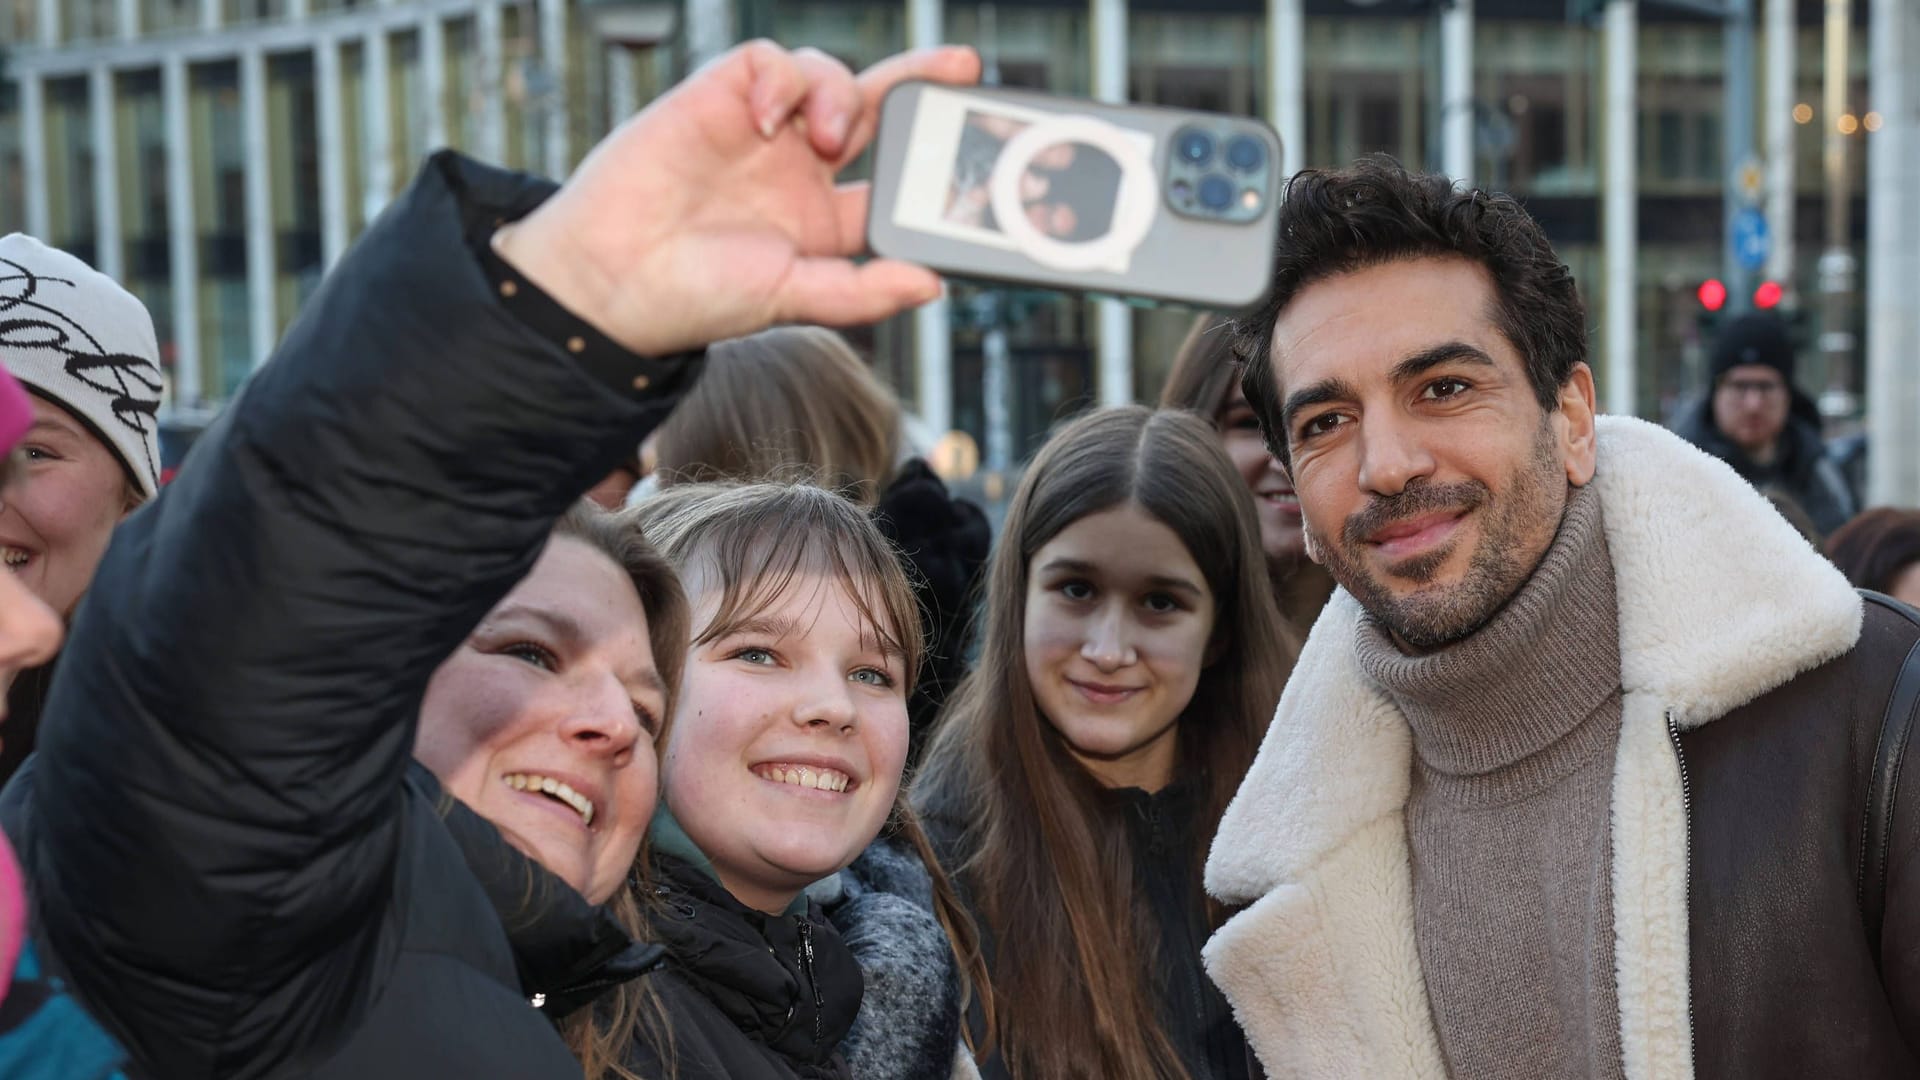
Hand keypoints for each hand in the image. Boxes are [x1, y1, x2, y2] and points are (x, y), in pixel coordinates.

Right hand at [493, 41, 980, 357]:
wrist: (612, 279)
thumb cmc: (694, 297)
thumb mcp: (790, 299)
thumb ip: (861, 291)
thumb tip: (932, 282)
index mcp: (824, 221)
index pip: (896, 180)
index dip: (932, 163)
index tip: (973, 154)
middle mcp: (799, 170)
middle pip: (876, 110)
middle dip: (919, 81)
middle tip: (958, 69)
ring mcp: (762, 131)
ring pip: (828, 77)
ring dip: (842, 94)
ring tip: (827, 135)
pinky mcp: (719, 98)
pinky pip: (770, 61)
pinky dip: (784, 78)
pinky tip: (771, 117)